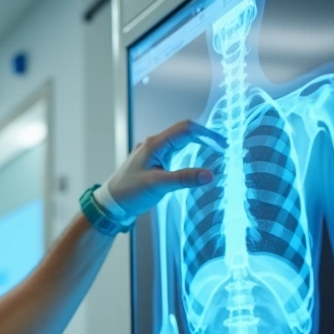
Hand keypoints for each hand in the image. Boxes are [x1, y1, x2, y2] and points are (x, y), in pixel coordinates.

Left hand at [103, 120, 224, 217]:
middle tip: (223, 147)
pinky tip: (195, 160)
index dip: (206, 133)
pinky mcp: (153, 162)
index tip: (222, 143)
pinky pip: (174, 151)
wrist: (111, 204)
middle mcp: (153, 145)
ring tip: (214, 150)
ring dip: (196, 144)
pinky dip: (187, 153)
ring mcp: (152, 153)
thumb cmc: (129, 193)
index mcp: (154, 145)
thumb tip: (209, 175)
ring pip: (179, 142)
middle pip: (184, 132)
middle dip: (204, 137)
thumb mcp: (158, 185)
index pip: (185, 129)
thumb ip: (184, 179)